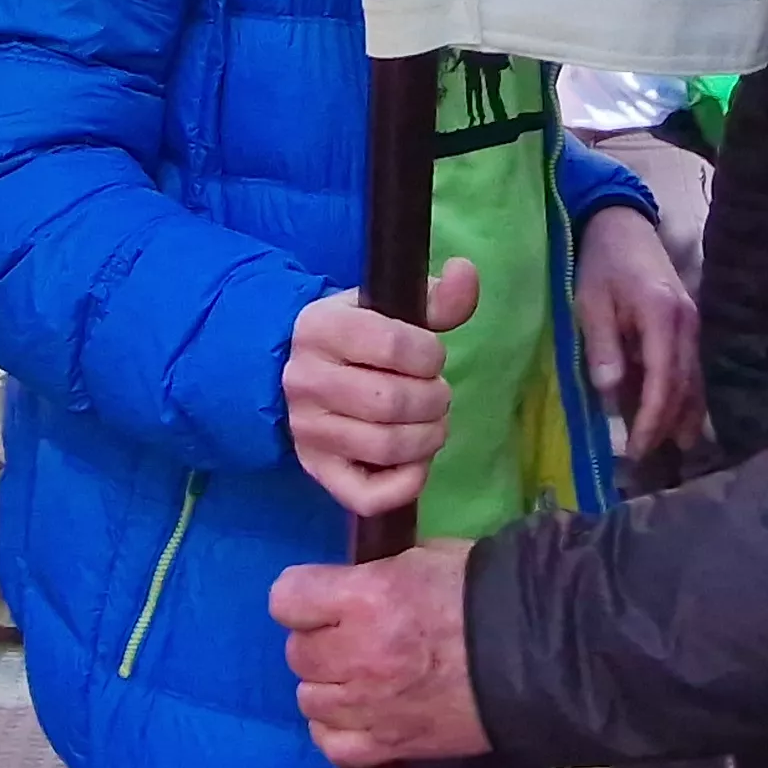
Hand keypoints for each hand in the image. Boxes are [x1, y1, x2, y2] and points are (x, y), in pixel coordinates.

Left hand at [272, 541, 489, 765]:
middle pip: (297, 653)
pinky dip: (338, 729)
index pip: (286, 599)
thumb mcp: (422, 559)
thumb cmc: (483, 594)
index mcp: (366, 599)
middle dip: (319, 640)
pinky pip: (333, 743)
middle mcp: (356, 655)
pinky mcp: (390, 745)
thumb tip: (347, 589)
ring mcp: (370, 707)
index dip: (302, 595)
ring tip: (360, 674)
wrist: (538, 656)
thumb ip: (373, 576)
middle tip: (353, 634)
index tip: (322, 596)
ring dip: (328, 684)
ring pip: (309, 699)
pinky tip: (359, 712)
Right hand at [284, 260, 476, 516]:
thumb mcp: (388, 308)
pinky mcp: (315, 470)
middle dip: (434, 400)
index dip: (430, 355)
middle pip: (392, 401)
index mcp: (320, 327)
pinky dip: (405, 484)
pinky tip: (416, 463)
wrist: (300, 370)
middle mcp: (304, 380)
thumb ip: (434, 298)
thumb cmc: (356, 337)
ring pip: (385, 447)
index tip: (430, 356)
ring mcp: (306, 430)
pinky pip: (366, 495)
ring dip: (428, 439)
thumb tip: (467, 273)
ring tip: (432, 424)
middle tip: (437, 395)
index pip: (395, 344)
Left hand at [576, 207, 703, 460]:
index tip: (637, 449)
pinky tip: (677, 419)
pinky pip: (690, 368)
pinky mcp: (689, 325)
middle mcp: (687, 323)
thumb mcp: (590, 303)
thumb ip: (602, 347)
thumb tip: (611, 393)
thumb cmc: (599, 262)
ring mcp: (692, 324)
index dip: (652, 420)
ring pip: (694, 380)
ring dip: (682, 415)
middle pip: (684, 386)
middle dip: (666, 425)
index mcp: (661, 316)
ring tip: (669, 449)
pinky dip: (684, 396)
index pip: (664, 380)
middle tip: (645, 458)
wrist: (620, 223)